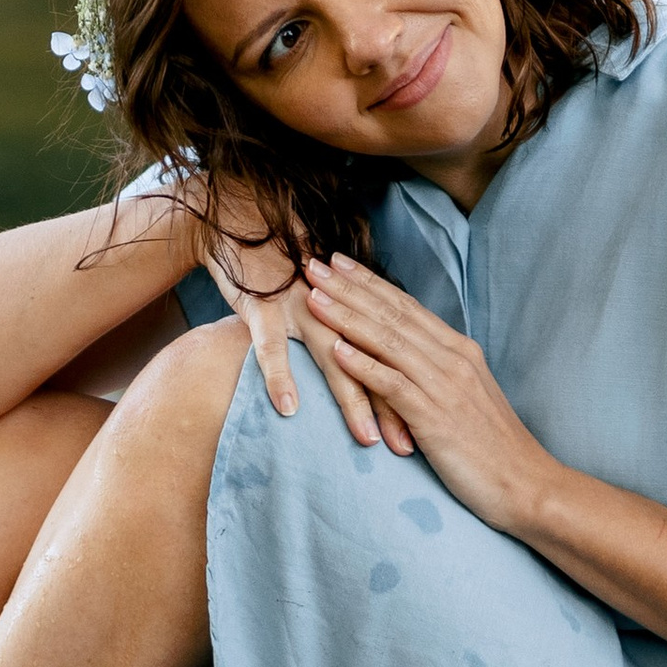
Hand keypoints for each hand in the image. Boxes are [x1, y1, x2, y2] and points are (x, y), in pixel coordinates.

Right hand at [199, 212, 414, 452]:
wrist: (237, 219)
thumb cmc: (279, 265)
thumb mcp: (319, 298)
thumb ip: (342, 326)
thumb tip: (365, 365)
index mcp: (351, 307)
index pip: (390, 359)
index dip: (410, 394)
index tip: (429, 433)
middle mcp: (334, 309)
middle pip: (372, 364)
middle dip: (393, 408)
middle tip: (410, 447)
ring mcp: (299, 307)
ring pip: (333, 359)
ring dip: (353, 400)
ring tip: (368, 439)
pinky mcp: (263, 307)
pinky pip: (272, 348)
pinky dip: (281, 377)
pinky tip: (289, 409)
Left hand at [297, 253, 551, 531]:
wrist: (526, 483)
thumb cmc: (494, 447)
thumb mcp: (467, 398)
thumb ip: (440, 373)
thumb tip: (410, 359)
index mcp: (460, 351)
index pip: (407, 307)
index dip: (370, 283)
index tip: (340, 263)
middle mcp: (452, 358)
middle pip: (393, 314)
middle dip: (350, 288)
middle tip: (314, 264)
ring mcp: (445, 385)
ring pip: (388, 341)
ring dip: (348, 317)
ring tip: (315, 298)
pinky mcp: (435, 416)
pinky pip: (393, 383)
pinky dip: (363, 365)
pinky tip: (336, 350)